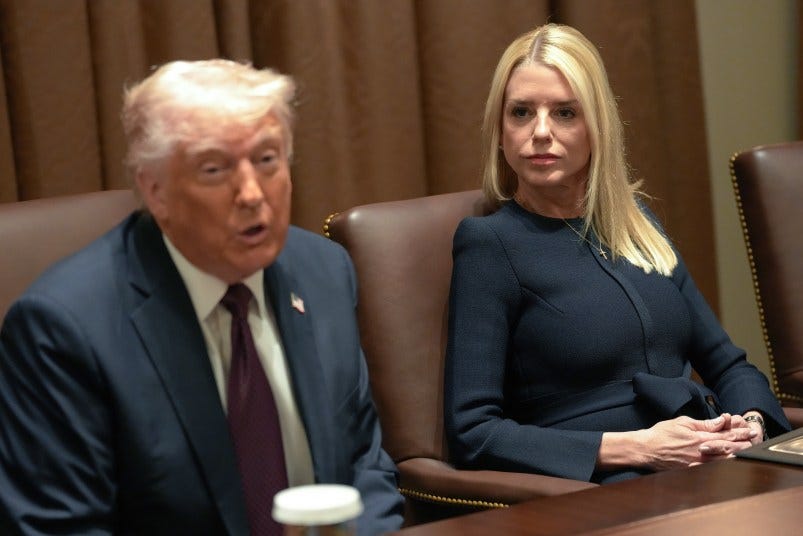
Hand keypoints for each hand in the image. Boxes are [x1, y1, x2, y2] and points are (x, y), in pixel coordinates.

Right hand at [642, 414, 756, 470]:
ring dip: (736, 456)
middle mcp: (701, 452)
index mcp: (699, 438)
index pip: (724, 435)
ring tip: (748, 453)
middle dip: (742, 444)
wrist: (646, 449)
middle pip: (727, 448)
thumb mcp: (682, 422)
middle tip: (754, 442)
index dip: (738, 433)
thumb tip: (720, 421)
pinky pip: (711, 470)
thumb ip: (703, 424)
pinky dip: (722, 467)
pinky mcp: (692, 471)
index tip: (749, 431)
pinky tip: (729, 466)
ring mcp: (697, 464)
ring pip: (722, 461)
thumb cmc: (661, 434)